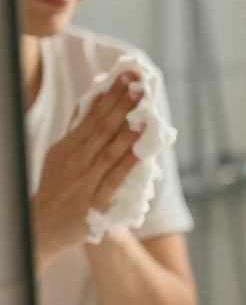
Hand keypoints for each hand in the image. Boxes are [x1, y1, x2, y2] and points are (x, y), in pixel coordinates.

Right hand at [32, 74, 141, 265]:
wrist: (43, 227)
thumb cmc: (58, 188)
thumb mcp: (61, 156)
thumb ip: (76, 132)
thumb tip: (89, 103)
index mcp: (67, 147)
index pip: (91, 116)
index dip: (110, 96)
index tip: (126, 77)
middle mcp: (74, 160)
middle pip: (100, 128)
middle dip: (121, 105)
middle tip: (138, 84)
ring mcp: (84, 180)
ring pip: (108, 151)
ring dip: (126, 131)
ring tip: (142, 113)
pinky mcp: (94, 202)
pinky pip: (112, 179)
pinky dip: (126, 164)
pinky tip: (139, 150)